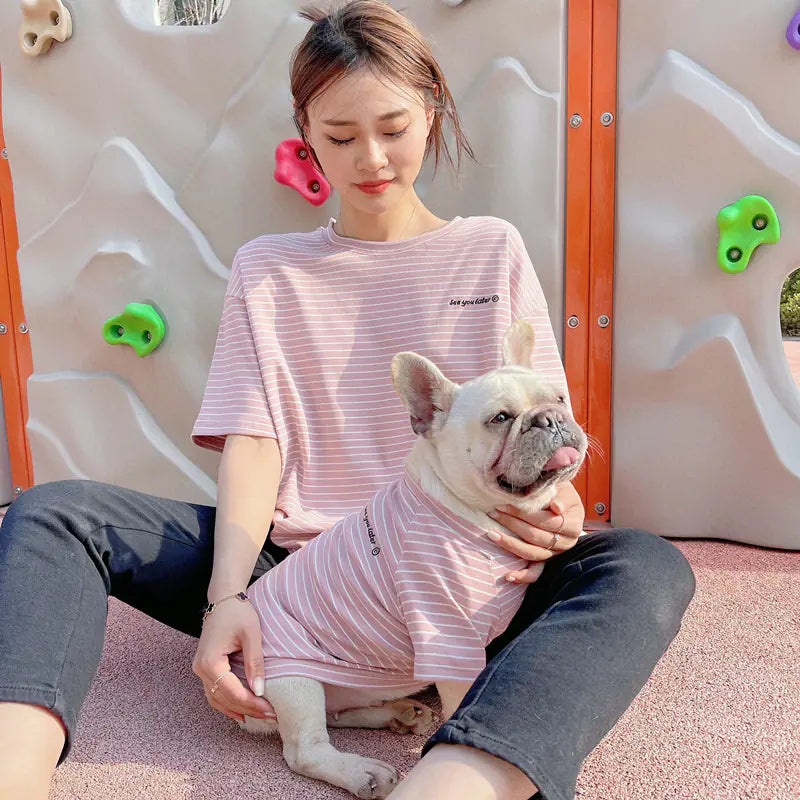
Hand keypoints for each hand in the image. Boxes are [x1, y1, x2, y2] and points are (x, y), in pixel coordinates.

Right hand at [192, 597, 276, 723]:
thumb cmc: (238, 612)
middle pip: (224, 699)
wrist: (223, 598)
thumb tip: (260, 691)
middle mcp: (200, 669)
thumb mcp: (251, 635)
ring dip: (237, 709)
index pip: (233, 692)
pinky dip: (227, 703)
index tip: (271, 710)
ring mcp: (200, 670)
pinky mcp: (204, 667)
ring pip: (217, 700)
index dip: (252, 703)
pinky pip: (214, 692)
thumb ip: (255, 663)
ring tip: (259, 716)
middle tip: (270, 716)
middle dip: (248, 709)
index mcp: (211, 662)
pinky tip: (241, 711)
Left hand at [487, 481, 584, 583]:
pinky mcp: (547, 561)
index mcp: (573, 524)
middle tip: (494, 512)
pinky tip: (508, 575)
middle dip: (512, 523)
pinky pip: (536, 573)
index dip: (525, 513)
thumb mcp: (563, 489)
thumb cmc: (560, 493)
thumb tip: (556, 507)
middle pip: (536, 536)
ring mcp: (555, 553)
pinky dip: (523, 576)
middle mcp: (566, 542)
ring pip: (532, 553)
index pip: (548, 521)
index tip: (505, 504)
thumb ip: (560, 496)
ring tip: (492, 534)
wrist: (563, 503)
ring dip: (510, 544)